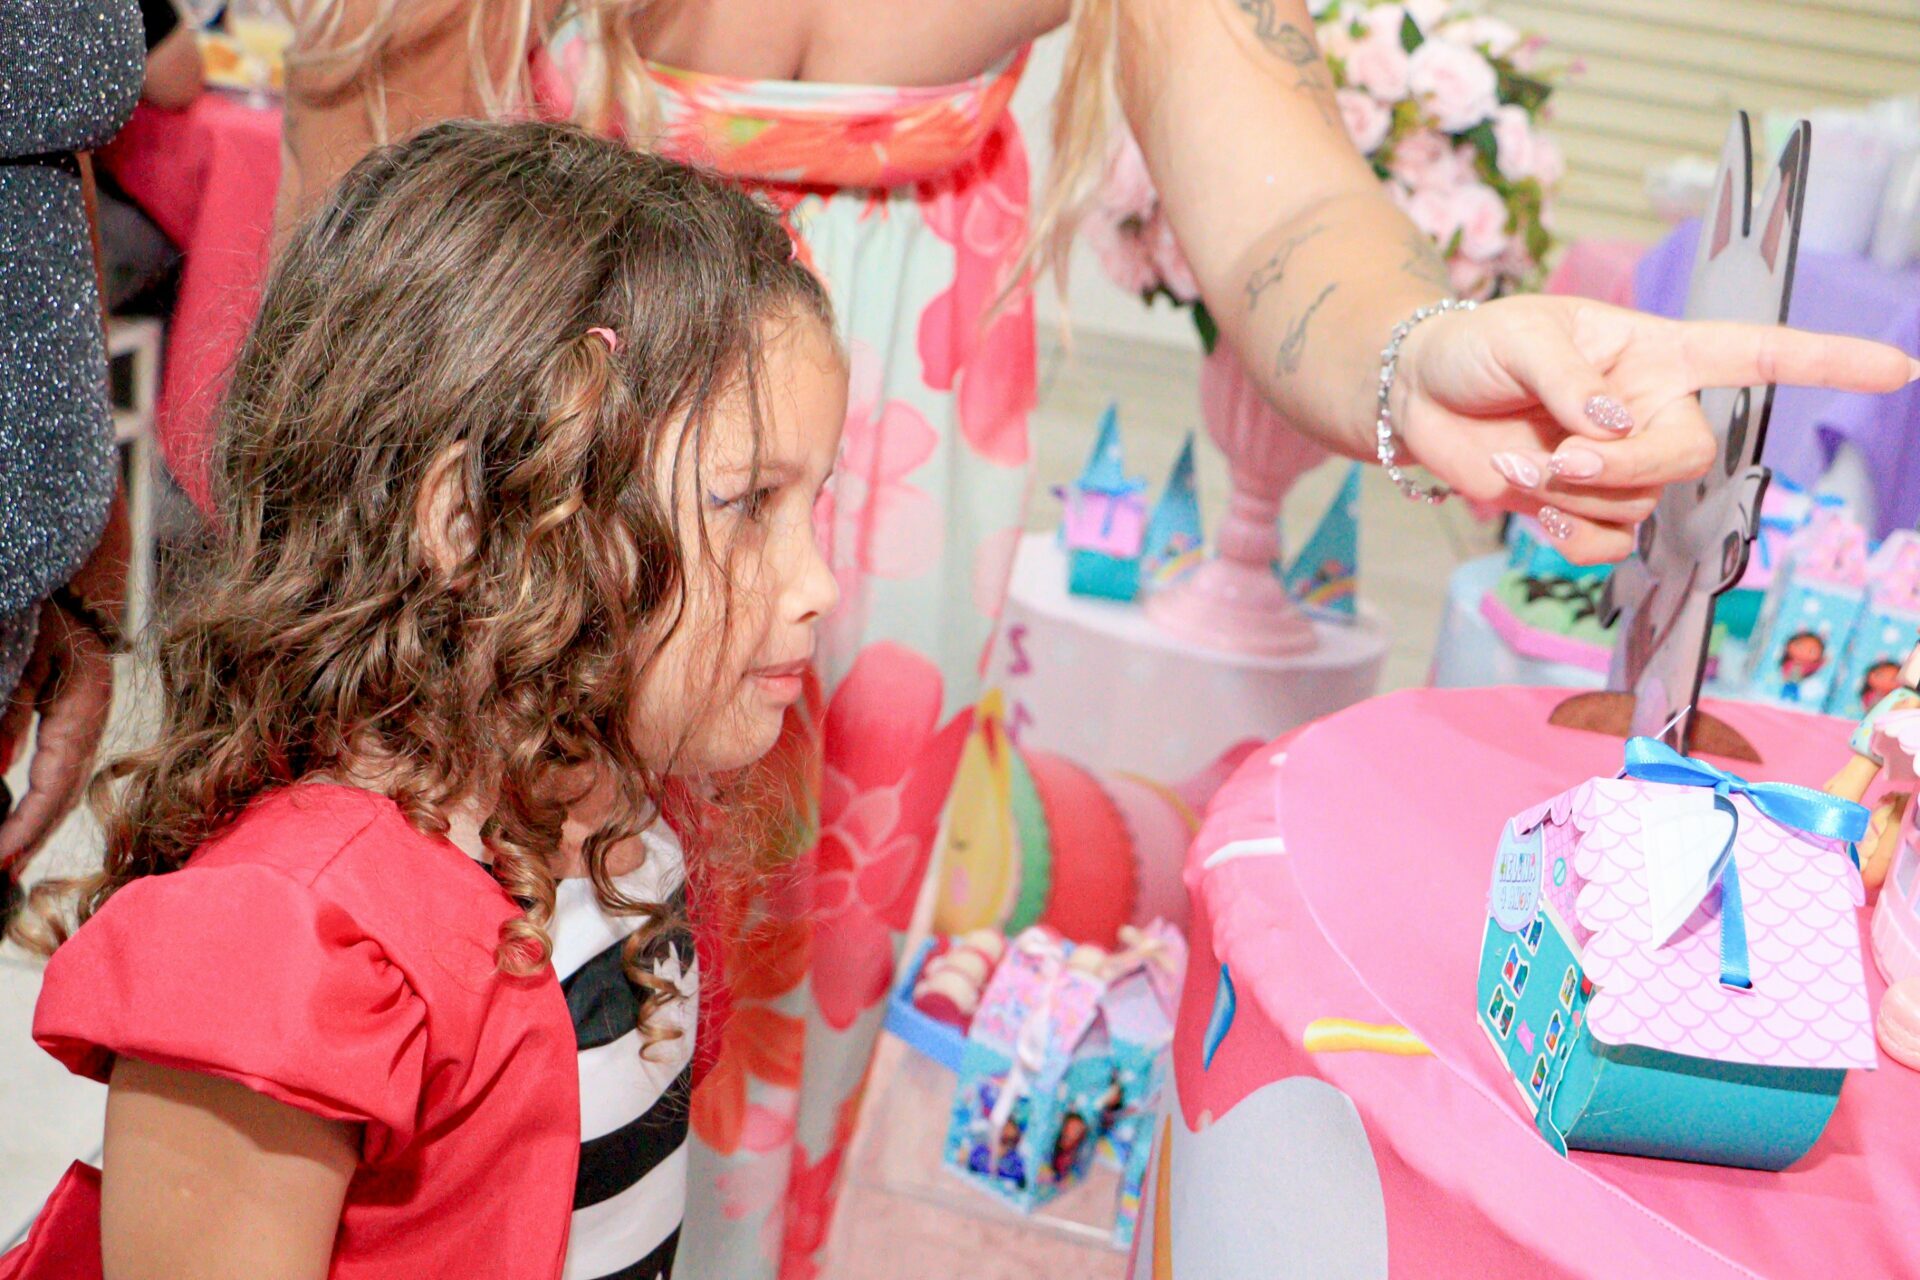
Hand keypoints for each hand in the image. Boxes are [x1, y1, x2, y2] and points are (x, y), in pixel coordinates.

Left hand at [0, 599, 113, 877]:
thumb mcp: (21, 658)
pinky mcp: (69, 702)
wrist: (83, 553)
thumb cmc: (52, 596)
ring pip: (58, 778)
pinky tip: (14, 805)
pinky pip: (53, 757)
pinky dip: (34, 789)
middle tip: (1, 872)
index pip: (53, 785)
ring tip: (7, 852)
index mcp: (82, 710)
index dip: (26, 828)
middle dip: (30, 835)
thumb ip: (9, 714)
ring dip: (31, 817)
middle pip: (61, 792)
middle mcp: (87, 717)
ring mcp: (82, 711)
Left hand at [1393, 294, 1917, 562]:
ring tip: (1521, 461)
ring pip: (1641, 504)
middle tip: (1560, 456)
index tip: (1896, 368)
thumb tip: (1615, 425)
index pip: (1758, 353)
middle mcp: (1652, 410)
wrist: (1420, 396)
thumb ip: (1572, 379)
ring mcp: (1620, 464)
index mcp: (1656, 352)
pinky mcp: (1583, 508)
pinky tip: (1535, 507)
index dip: (1828, 360)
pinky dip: (1573, 536)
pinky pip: (1611, 544)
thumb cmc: (1479, 347)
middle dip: (1624, 466)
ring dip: (1575, 494)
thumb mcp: (1521, 338)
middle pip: (1691, 454)